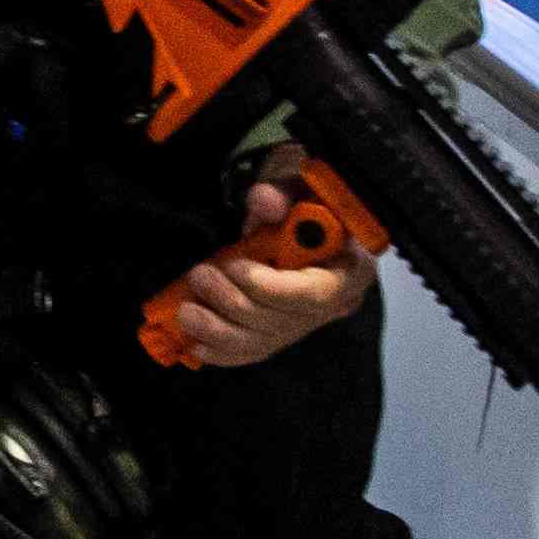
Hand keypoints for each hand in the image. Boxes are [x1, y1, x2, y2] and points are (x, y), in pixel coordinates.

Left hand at [152, 167, 375, 370]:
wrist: (301, 215)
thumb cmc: (304, 200)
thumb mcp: (299, 187)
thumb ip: (282, 194)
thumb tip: (262, 201)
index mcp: (351, 269)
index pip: (314, 295)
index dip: (270, 287)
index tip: (235, 266)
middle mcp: (335, 304)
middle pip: (282, 321)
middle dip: (233, 302)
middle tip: (199, 274)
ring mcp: (307, 323)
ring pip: (263, 341)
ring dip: (219, 330)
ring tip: (187, 310)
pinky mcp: (283, 333)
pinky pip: (253, 351)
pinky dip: (223, 352)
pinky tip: (195, 344)